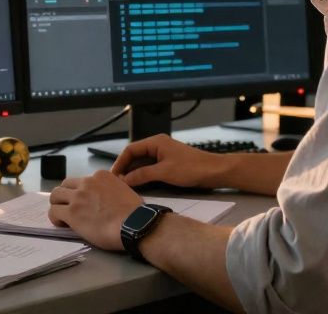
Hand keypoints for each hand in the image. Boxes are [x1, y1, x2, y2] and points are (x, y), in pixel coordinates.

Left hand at [47, 170, 142, 251]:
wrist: (135, 224)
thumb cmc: (135, 212)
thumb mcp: (125, 190)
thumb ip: (112, 188)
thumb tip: (108, 195)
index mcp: (100, 176)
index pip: (81, 181)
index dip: (79, 192)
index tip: (83, 202)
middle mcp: (87, 183)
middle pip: (64, 185)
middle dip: (64, 196)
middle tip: (68, 207)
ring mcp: (78, 197)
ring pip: (55, 196)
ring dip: (57, 205)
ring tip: (62, 216)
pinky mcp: (72, 213)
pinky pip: (53, 212)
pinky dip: (55, 218)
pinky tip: (61, 224)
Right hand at [110, 134, 224, 187]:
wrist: (214, 172)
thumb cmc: (192, 168)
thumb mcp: (164, 172)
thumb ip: (142, 175)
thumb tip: (125, 180)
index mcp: (156, 142)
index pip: (130, 149)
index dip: (120, 162)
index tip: (113, 175)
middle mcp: (158, 146)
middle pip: (135, 156)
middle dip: (126, 168)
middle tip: (117, 183)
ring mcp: (164, 155)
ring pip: (142, 163)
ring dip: (134, 173)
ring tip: (125, 186)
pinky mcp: (169, 164)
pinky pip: (151, 168)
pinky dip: (143, 176)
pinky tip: (139, 185)